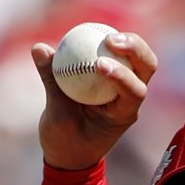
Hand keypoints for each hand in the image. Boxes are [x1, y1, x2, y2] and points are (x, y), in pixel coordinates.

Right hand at [31, 30, 157, 172]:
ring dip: (127, 42)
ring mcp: (125, 87)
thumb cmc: (65, 143)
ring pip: (137, 59)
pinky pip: (116, 56)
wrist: (70, 153)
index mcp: (123, 115)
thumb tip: (38, 47)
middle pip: (146, 67)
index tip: (99, 64)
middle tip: (110, 39)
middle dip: (136, 49)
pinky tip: (91, 31)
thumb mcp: (55, 116)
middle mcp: (130, 99)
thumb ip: (51, 81)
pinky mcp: (114, 79)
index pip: (134, 91)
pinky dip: (106, 43)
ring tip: (103, 34)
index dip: (122, 75)